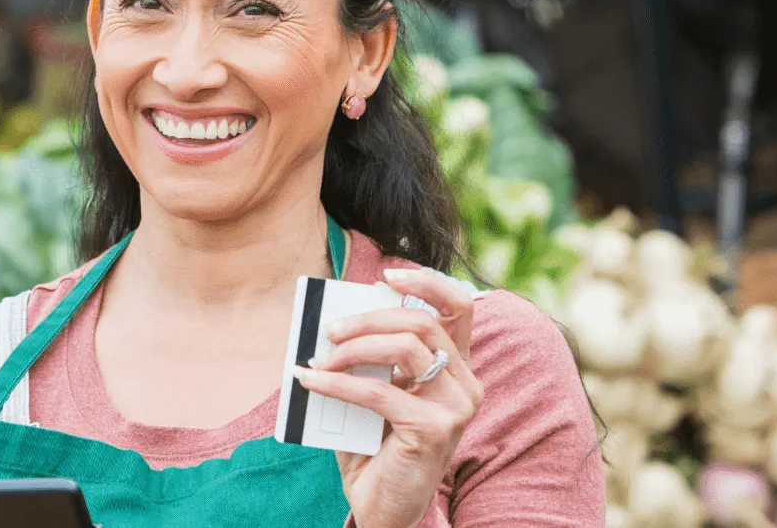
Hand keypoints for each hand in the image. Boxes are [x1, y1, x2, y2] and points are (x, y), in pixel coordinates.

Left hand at [292, 268, 482, 527]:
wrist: (384, 509)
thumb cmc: (376, 450)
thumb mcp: (374, 395)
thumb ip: (367, 360)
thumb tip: (330, 323)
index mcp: (457, 369)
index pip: (459, 308)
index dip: (427, 282)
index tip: (388, 273)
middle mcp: (465, 384)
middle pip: (422, 322)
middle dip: (369, 317)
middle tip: (329, 329)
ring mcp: (455, 407)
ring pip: (404, 347)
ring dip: (352, 347)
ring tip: (319, 357)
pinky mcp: (433, 430)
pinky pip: (378, 391)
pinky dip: (337, 382)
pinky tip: (310, 380)